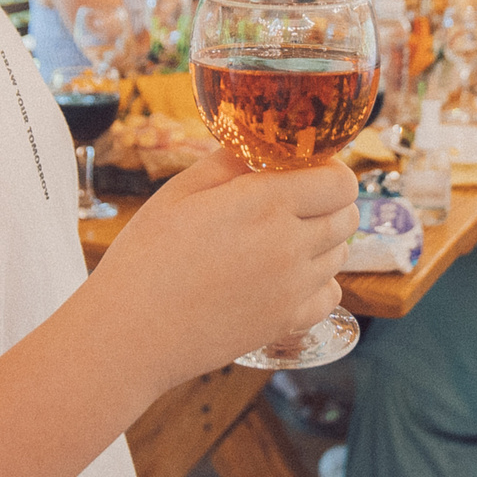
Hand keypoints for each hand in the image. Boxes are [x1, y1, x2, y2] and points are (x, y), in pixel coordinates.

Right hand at [95, 147, 357, 388]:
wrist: (130, 333)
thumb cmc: (145, 258)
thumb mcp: (179, 192)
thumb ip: (229, 162)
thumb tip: (260, 143)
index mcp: (264, 204)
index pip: (340, 181)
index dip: (328, 170)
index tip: (304, 170)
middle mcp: (289, 245)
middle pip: (347, 214)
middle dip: (328, 201)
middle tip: (292, 201)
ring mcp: (292, 289)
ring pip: (340, 253)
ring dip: (322, 240)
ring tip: (279, 238)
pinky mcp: (286, 323)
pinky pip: (331, 294)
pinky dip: (318, 283)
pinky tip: (285, 276)